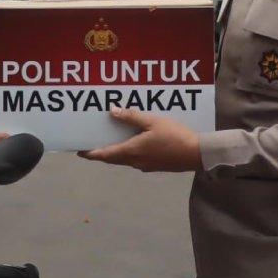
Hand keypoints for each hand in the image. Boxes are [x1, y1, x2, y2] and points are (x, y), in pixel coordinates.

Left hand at [78, 108, 202, 172]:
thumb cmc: (174, 136)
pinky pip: (136, 159)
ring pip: (125, 159)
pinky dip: (128, 153)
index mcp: (132, 151)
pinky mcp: (155, 166)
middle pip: (113, 158)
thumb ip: (131, 116)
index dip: (92, 154)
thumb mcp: (152, 121)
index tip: (80, 152)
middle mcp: (136, 162)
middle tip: (91, 146)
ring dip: (115, 153)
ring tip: (109, 142)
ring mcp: (146, 166)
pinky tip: (131, 144)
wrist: (197, 154)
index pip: (106, 154)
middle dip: (101, 153)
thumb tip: (112, 111)